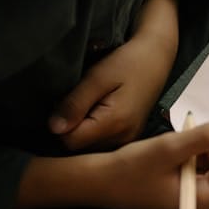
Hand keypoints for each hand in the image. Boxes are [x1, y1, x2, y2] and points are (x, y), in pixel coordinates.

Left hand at [50, 30, 175, 150]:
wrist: (155, 59)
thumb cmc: (128, 63)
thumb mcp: (96, 78)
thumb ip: (75, 104)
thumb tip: (52, 128)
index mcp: (115, 123)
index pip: (70, 140)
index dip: (59, 125)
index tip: (61, 105)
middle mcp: (123, 138)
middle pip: (80, 148)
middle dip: (70, 130)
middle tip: (74, 103)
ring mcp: (128, 140)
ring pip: (90, 149)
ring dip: (82, 132)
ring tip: (86, 107)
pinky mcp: (129, 138)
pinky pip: (102, 145)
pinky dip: (93, 133)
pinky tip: (96, 114)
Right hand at [99, 119, 208, 208]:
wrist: (97, 182)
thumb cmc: (130, 167)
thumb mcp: (169, 147)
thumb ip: (204, 137)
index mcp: (198, 204)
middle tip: (192, 137)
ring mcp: (187, 206)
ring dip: (201, 155)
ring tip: (178, 144)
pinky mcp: (178, 199)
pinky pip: (197, 177)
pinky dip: (192, 161)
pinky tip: (173, 153)